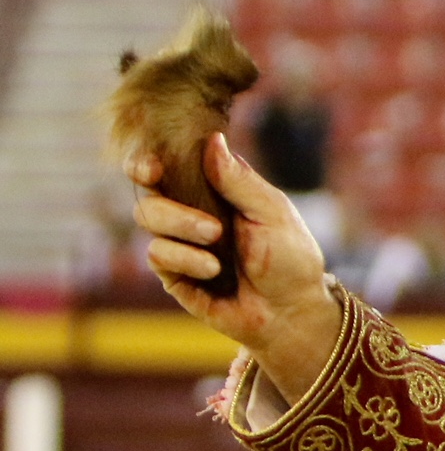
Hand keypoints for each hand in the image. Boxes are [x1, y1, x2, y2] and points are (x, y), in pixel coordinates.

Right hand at [130, 133, 340, 401]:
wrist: (291, 310)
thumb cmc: (290, 258)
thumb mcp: (272, 213)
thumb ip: (239, 180)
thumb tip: (214, 140)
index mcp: (214, 189)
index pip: (169, 165)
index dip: (148, 160)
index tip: (152, 167)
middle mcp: (190, 211)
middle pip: (149, 192)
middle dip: (171, 205)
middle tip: (213, 227)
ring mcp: (179, 242)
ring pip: (147, 218)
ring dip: (182, 227)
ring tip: (218, 242)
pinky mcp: (174, 273)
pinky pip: (157, 254)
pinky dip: (186, 259)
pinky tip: (213, 269)